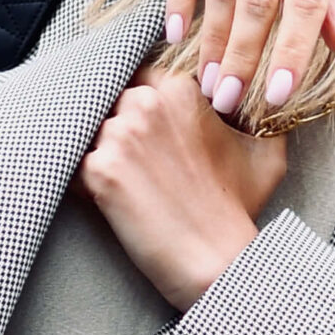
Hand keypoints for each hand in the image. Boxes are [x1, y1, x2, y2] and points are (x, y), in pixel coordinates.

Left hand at [78, 70, 287, 309]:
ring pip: (88, 131)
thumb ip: (251, 110)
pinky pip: (72, 164)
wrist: (218, 260)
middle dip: (115, 125)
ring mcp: (118, 137)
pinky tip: (106, 199)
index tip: (142, 127)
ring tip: (122, 182)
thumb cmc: (238, 208)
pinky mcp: (98, 171)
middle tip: (132, 159)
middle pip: (109, 101)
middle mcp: (145, 104)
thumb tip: (251, 96)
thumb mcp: (262, 148)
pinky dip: (81, 179)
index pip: (136, 75)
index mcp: (180, 89)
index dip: (136, 103)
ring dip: (96, 151)